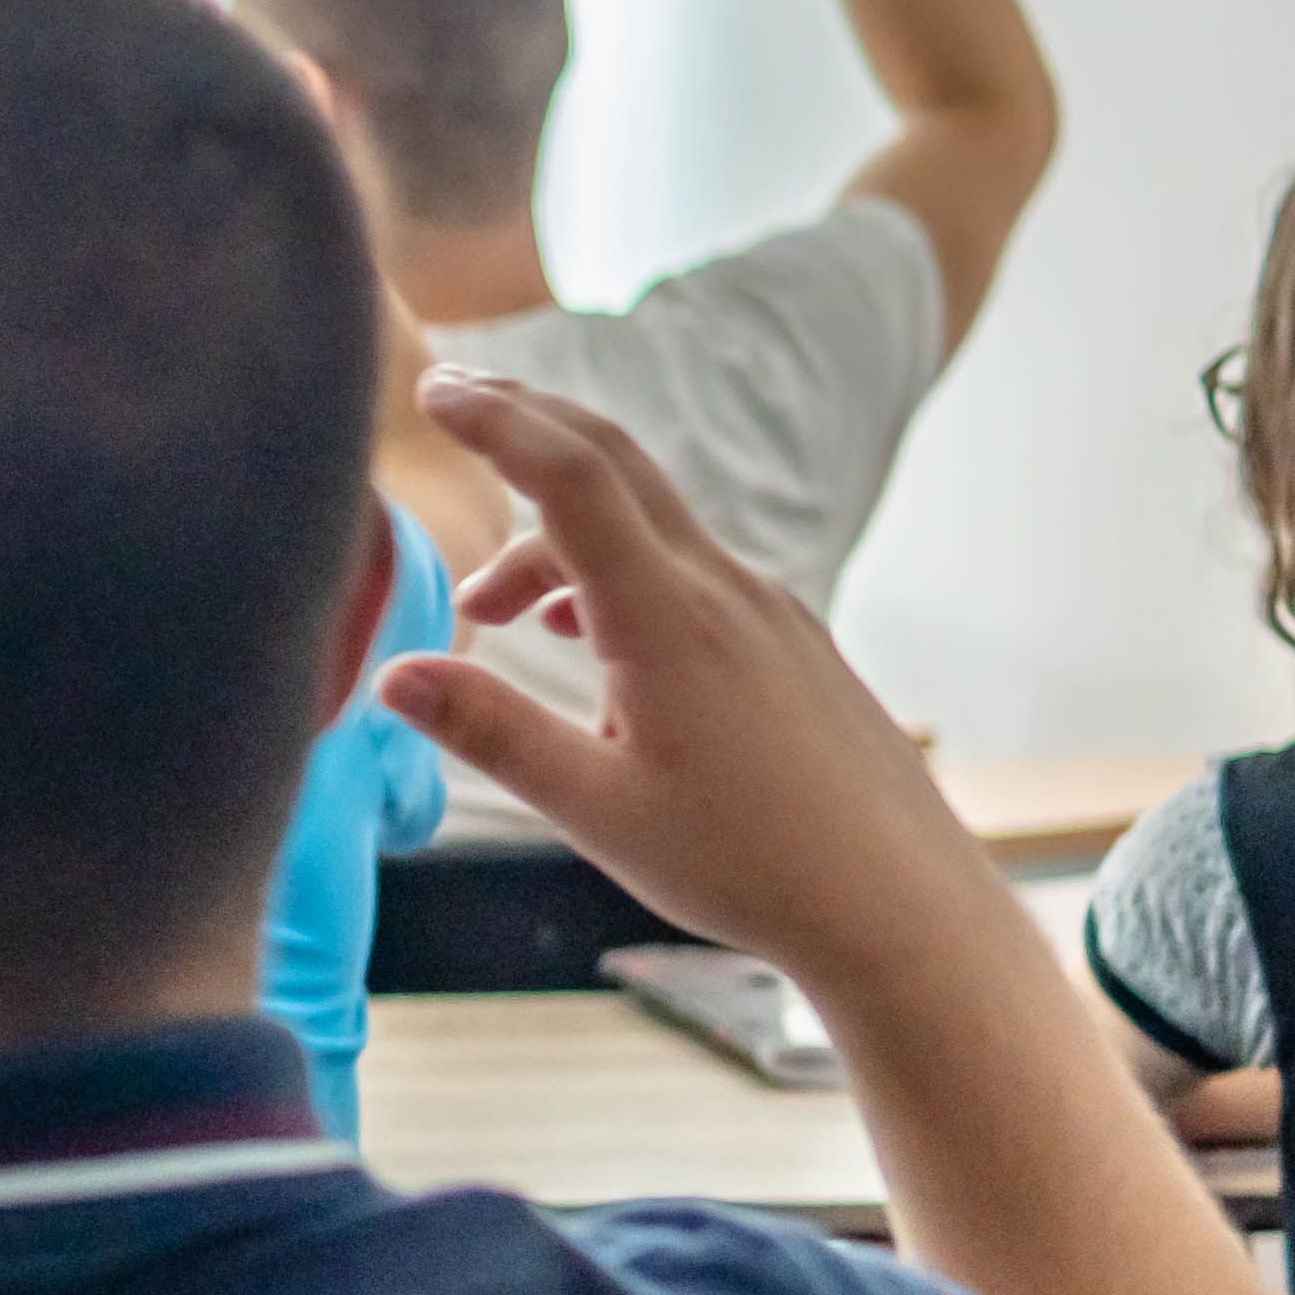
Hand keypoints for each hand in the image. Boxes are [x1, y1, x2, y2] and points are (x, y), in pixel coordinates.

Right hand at [370, 368, 1015, 997]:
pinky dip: (620, 574)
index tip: (434, 389)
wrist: (901, 905)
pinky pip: (690, 573)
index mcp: (666, 619)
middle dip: (528, 422)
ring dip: (561, 538)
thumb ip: (492, 732)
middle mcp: (722, 591)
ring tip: (494, 611)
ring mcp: (767, 612)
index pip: (569, 478)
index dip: (497, 422)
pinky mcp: (790, 644)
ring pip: (649, 529)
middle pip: (615, 463)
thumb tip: (394, 675)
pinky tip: (592, 643)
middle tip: (453, 396)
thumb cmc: (749, 866)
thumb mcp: (597, 811)